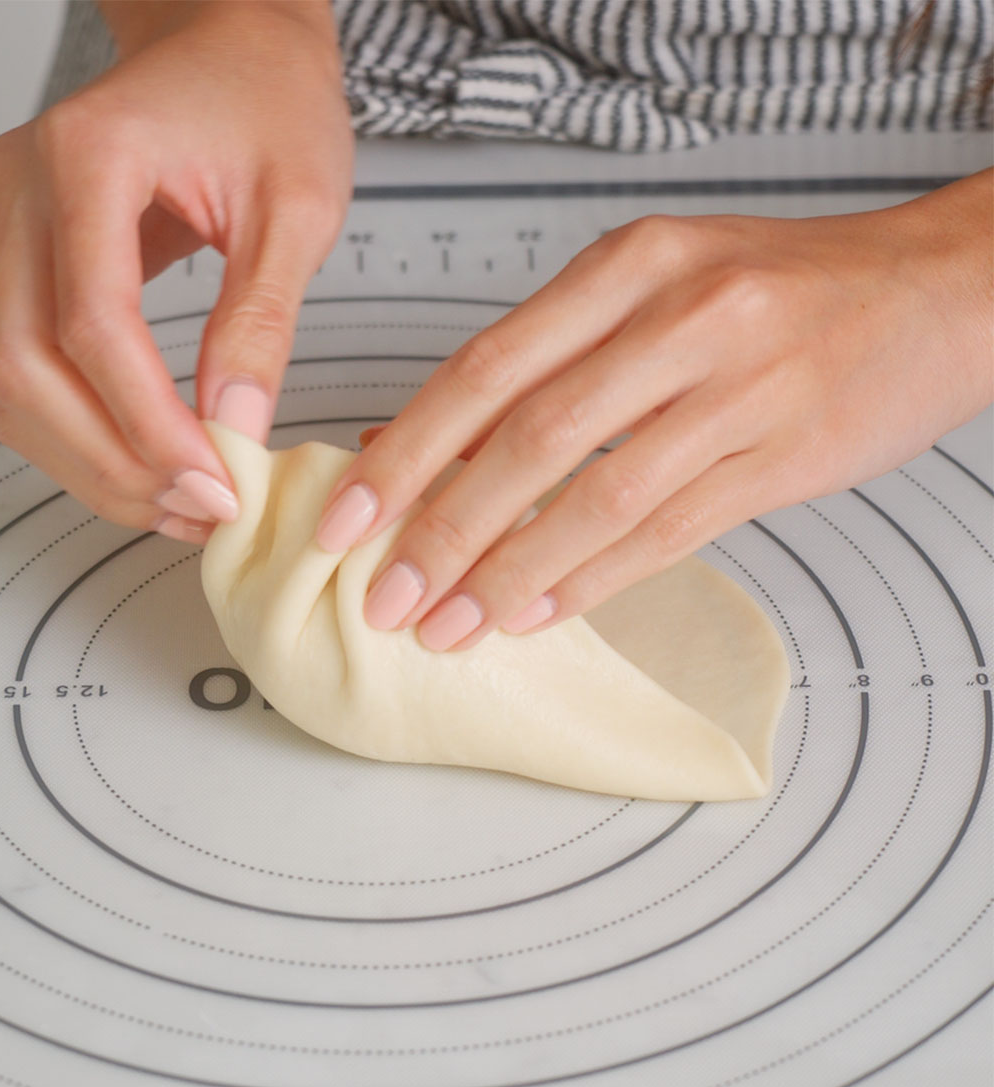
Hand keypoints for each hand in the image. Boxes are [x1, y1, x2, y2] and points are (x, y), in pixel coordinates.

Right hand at [0, 0, 352, 544]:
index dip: (148, 424)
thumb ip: (260, 322)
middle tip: (197, 511)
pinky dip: (79, 433)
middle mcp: (21, 188)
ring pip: (11, 383)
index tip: (216, 485)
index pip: (92, 323)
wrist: (231, 46)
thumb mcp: (298, 208)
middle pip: (25, 366)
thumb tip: (232, 432)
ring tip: (179, 504)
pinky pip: (27, 369)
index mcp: (88, 157)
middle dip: (112, 461)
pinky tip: (148, 465)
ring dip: (89, 462)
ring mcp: (8, 224)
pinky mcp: (21, 259)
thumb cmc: (269, 101)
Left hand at [316, 169, 992, 649]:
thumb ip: (539, 365)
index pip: (483, 370)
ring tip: (451, 625)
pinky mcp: (787, 454)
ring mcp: (739, 387)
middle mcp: (678, 316)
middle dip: (441, 529)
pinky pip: (671, 531)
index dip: (404, 455)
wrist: (936, 286)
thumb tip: (416, 439)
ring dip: (510, 572)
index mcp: (626, 267)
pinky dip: (593, 579)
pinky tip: (539, 612)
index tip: (346, 518)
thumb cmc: (780, 289)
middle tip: (387, 595)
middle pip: (529, 438)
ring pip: (598, 495)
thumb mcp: (650, 289)